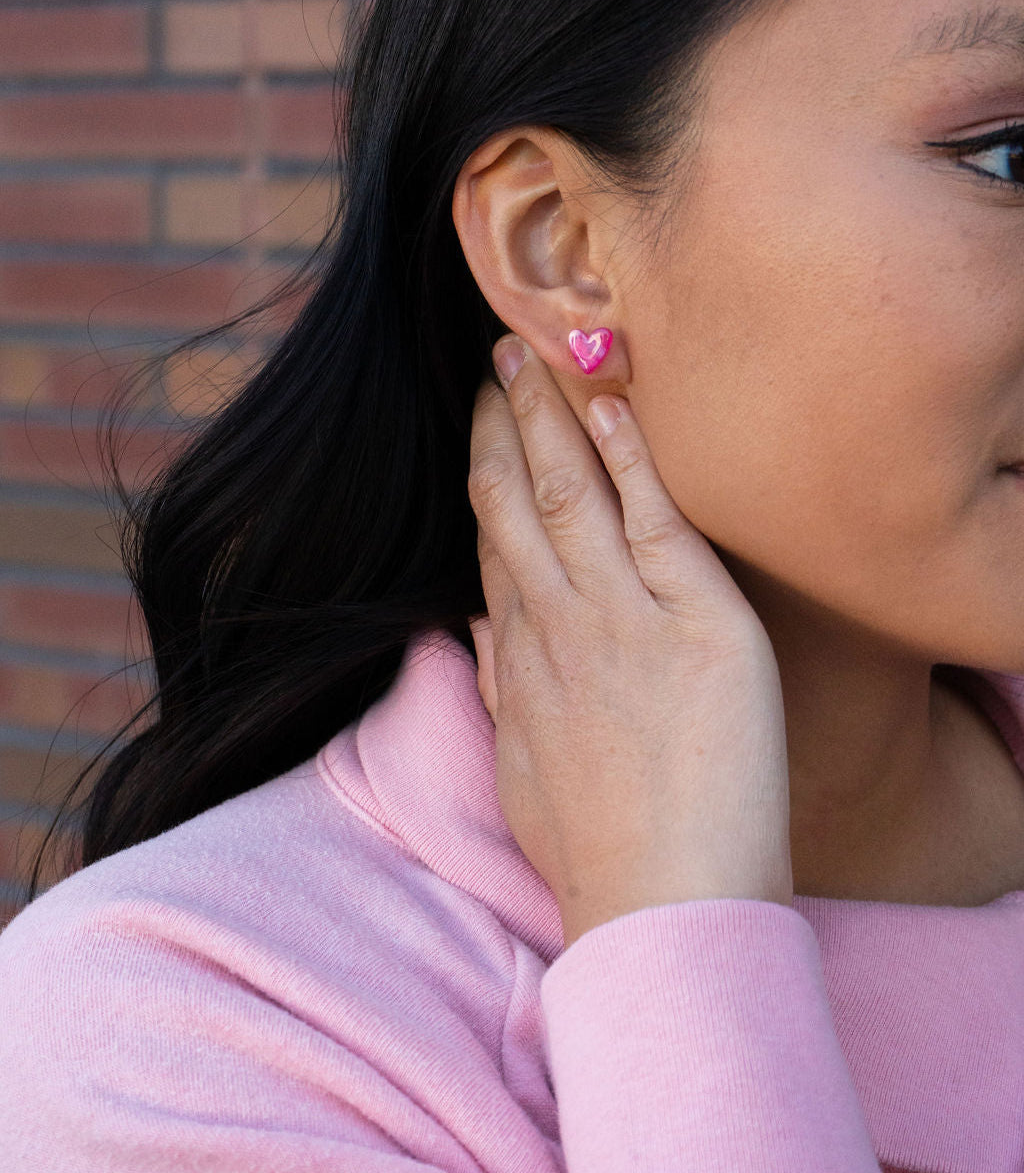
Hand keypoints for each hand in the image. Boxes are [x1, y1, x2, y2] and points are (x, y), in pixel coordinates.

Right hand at [467, 337, 792, 947]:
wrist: (663, 905)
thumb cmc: (599, 850)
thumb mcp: (523, 766)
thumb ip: (504, 686)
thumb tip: (486, 631)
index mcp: (523, 656)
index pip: (496, 539)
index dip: (486, 471)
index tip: (483, 423)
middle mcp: (558, 624)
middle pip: (516, 498)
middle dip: (502, 421)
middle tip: (494, 355)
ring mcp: (622, 619)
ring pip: (572, 492)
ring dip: (550, 415)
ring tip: (532, 352)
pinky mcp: (696, 624)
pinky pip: (656, 521)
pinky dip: (633, 459)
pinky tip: (614, 407)